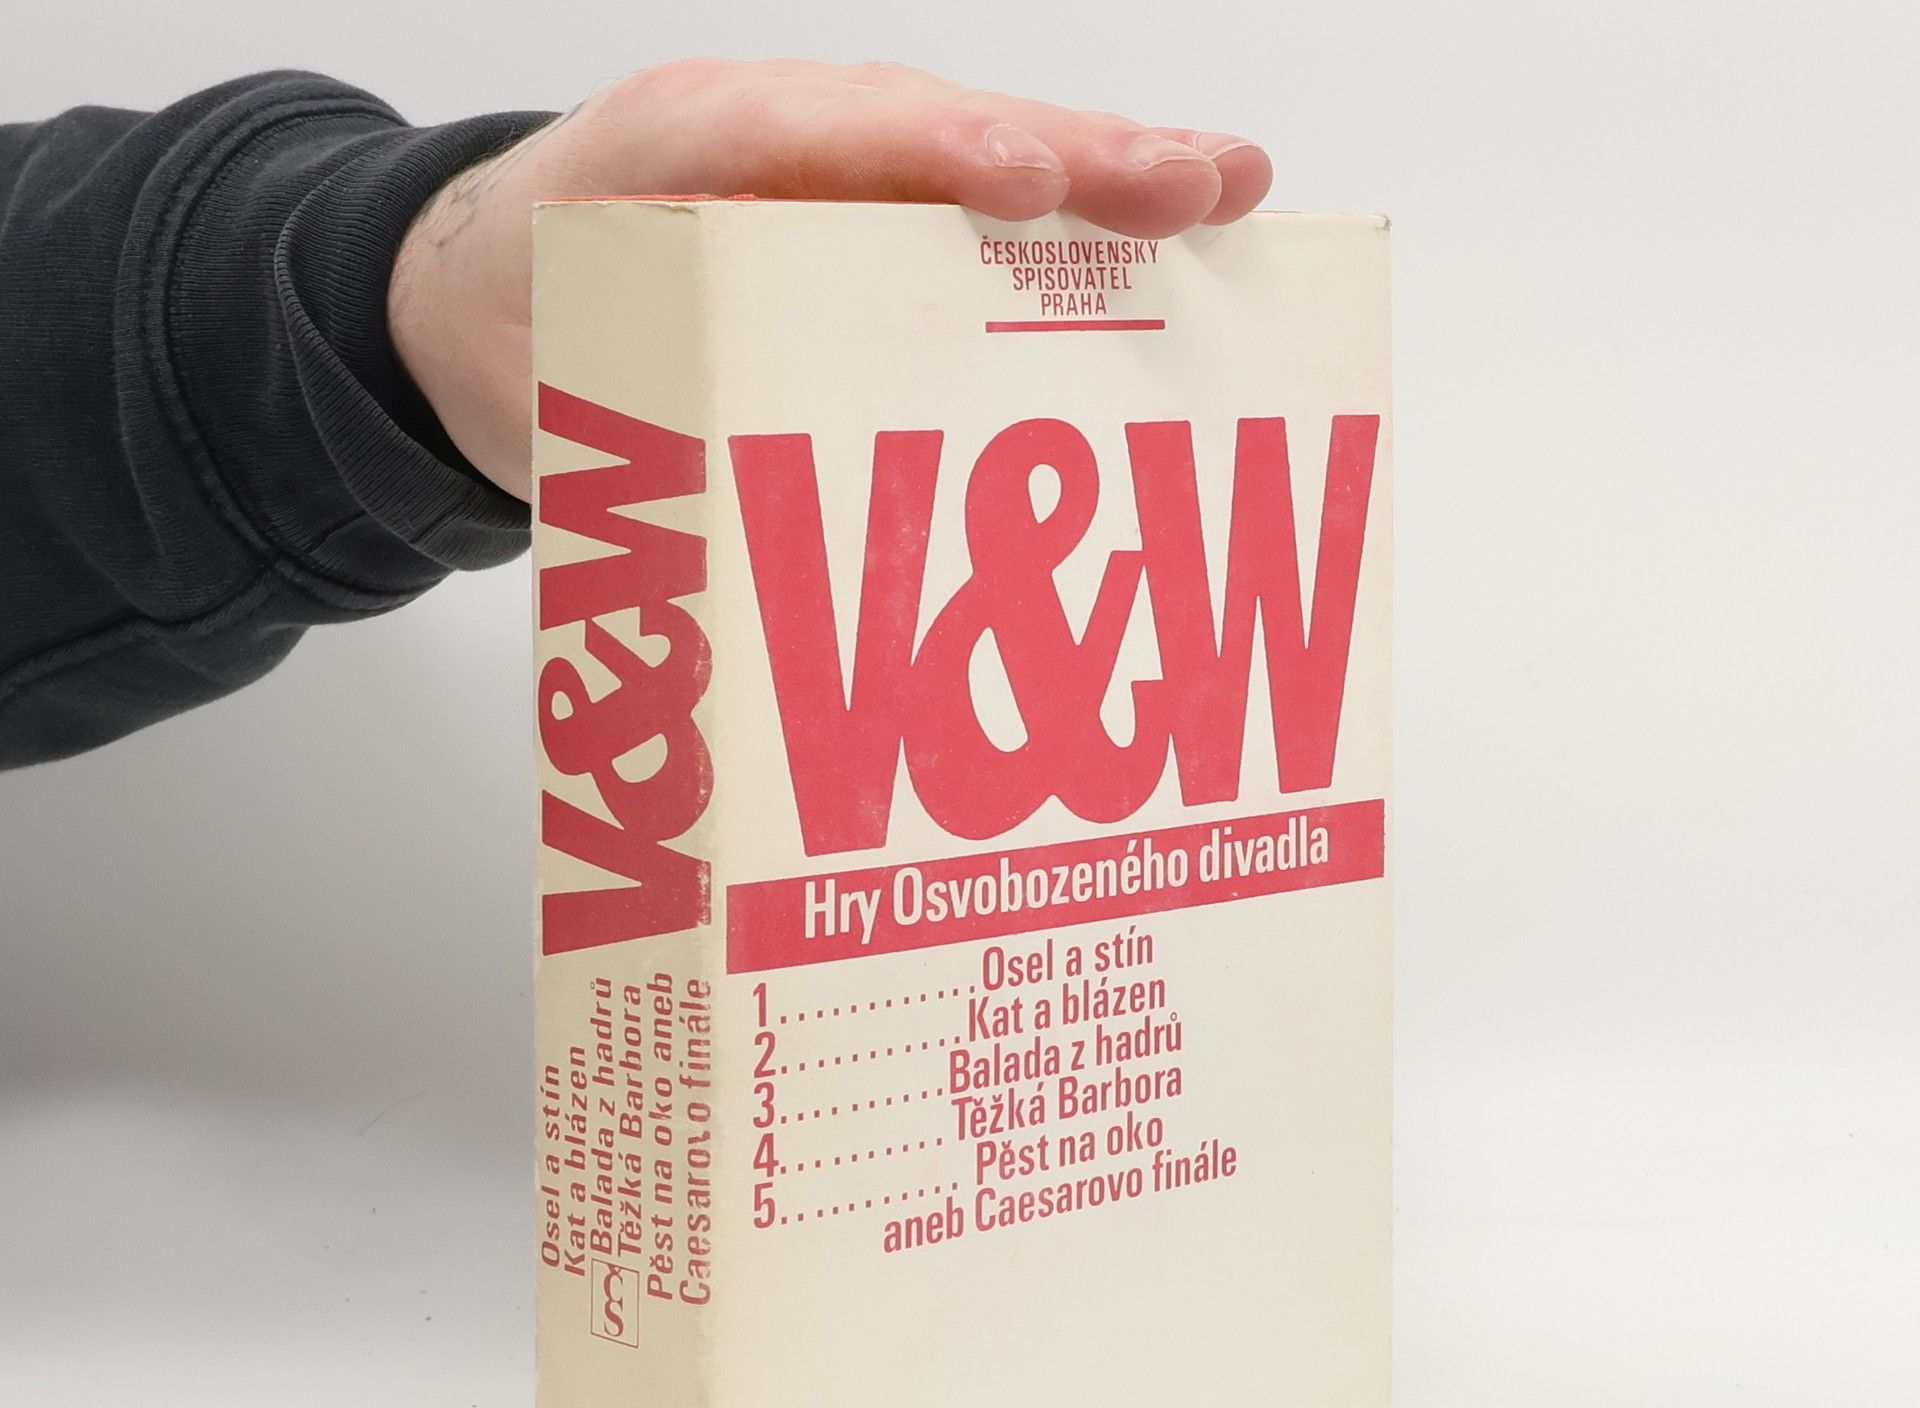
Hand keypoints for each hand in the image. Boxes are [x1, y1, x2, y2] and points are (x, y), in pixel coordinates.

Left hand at [387, 58, 1272, 499]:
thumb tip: (752, 544)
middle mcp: (780, 150)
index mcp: (686, 156)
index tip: (1025, 186)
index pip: (815, 133)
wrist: (476, 298)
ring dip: (1106, 186)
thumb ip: (639, 433)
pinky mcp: (863, 229)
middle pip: (942, 134)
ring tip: (1226, 199)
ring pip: (982, 168)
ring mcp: (834, 181)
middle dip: (1079, 158)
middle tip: (1199, 184)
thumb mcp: (554, 383)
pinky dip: (1071, 238)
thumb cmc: (522, 325)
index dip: (927, 152)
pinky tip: (1161, 255)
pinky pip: (973, 224)